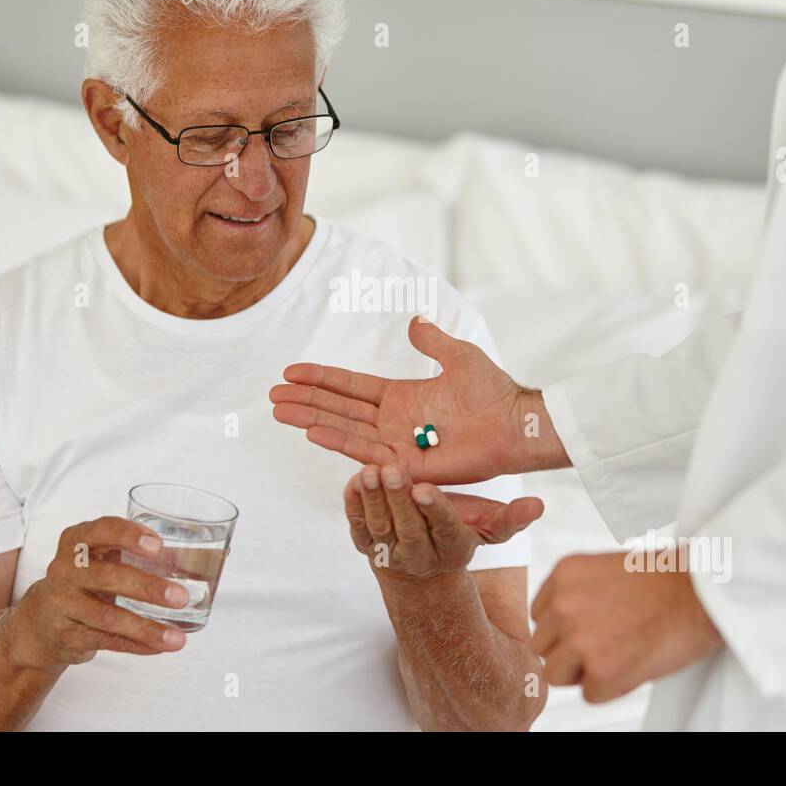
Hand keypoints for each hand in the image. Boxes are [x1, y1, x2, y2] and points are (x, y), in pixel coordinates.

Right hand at [10, 516, 192, 673]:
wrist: (39, 621)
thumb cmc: (84, 580)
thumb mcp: (103, 559)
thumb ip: (142, 555)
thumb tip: (203, 558)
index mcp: (76, 541)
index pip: (101, 530)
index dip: (129, 535)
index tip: (158, 546)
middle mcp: (65, 569)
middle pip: (108, 576)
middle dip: (148, 587)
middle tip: (181, 597)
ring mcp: (62, 604)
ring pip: (108, 617)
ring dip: (147, 628)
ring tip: (176, 638)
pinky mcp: (66, 634)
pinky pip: (106, 640)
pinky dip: (136, 645)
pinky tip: (159, 646)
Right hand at [271, 315, 559, 485]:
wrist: (514, 424)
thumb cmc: (492, 391)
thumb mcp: (458, 355)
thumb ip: (431, 341)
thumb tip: (414, 321)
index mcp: (400, 396)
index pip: (350, 386)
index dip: (321, 379)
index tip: (291, 372)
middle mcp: (392, 421)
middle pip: (338, 408)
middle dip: (305, 401)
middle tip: (271, 396)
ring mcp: (396, 444)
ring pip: (343, 429)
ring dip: (311, 419)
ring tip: (279, 411)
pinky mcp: (406, 464)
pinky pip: (366, 452)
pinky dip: (338, 441)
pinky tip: (312, 431)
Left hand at [345, 464, 543, 578]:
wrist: (418, 570)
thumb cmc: (457, 533)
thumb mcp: (486, 527)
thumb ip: (510, 517)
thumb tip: (538, 506)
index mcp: (452, 548)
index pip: (444, 529)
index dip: (434, 510)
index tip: (425, 489)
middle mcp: (419, 555)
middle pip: (408, 527)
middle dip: (399, 500)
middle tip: (393, 470)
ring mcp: (389, 552)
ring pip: (379, 526)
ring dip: (373, 499)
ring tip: (371, 471)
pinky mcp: (364, 543)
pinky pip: (356, 524)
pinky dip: (353, 503)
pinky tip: (355, 480)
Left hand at [529, 551, 724, 702]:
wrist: (705, 592)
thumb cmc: (667, 581)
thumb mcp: (605, 570)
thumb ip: (575, 594)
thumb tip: (558, 628)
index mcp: (563, 574)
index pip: (541, 617)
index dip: (566, 628)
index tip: (594, 626)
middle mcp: (563, 604)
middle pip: (543, 647)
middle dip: (570, 652)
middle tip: (609, 643)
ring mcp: (579, 639)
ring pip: (557, 675)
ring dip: (585, 672)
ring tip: (620, 653)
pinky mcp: (601, 671)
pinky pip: (591, 695)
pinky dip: (614, 688)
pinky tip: (637, 663)